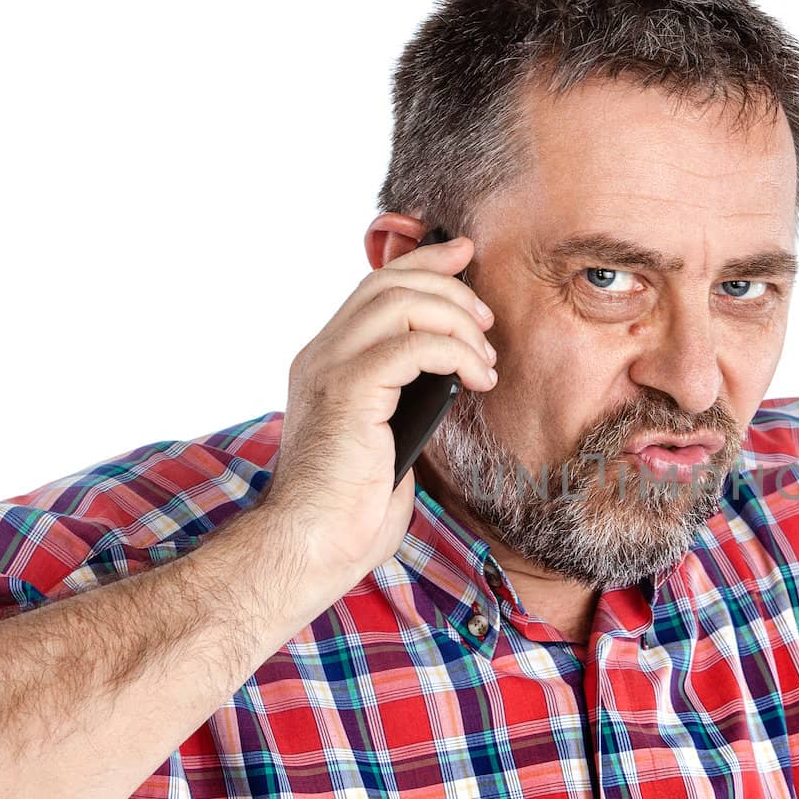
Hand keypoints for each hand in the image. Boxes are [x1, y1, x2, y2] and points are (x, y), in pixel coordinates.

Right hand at [258, 232, 498, 597]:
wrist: (311, 544)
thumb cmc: (350, 511)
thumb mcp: (384, 441)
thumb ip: (402, 401)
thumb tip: (446, 380)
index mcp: (326, 363)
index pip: (373, 288)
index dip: (421, 262)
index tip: (462, 254)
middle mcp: (322, 356)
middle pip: (389, 282)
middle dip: (449, 286)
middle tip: (486, 321)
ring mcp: (330, 369)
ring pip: (401, 302)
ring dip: (456, 320)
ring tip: (484, 359)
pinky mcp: (349, 392)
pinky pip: (412, 346)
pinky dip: (455, 353)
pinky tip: (477, 379)